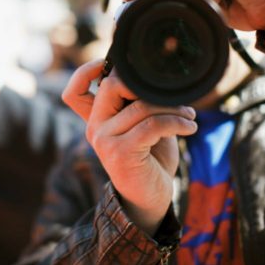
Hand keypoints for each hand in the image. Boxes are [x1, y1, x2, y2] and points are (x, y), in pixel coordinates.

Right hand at [62, 60, 196, 235]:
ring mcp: (104, 140)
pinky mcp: (121, 152)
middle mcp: (94, 128)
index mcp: (95, 119)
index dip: (87, 71)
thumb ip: (136, 104)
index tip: (119, 67)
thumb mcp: (140, 126)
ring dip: (173, 107)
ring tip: (189, 115)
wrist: (149, 197)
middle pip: (111, 86)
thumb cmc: (148, 158)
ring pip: (141, 106)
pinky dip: (177, 122)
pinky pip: (153, 124)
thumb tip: (151, 74)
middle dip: (146, 84)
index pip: (74, 91)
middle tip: (171, 94)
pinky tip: (189, 127)